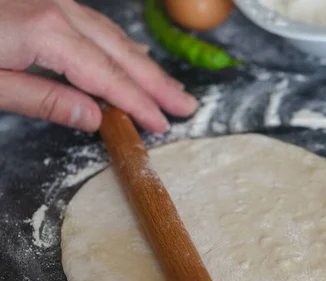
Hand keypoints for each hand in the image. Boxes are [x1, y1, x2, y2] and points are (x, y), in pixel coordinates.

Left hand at [0, 0, 197, 132]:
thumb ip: (42, 100)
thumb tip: (94, 118)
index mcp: (45, 31)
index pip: (107, 76)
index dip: (138, 103)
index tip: (162, 124)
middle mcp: (56, 10)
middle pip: (121, 52)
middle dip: (156, 82)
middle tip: (186, 105)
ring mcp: (50, 1)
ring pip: (111, 34)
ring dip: (143, 63)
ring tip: (167, 87)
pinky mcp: (41, 2)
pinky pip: (93, 24)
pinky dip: (119, 44)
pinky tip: (130, 54)